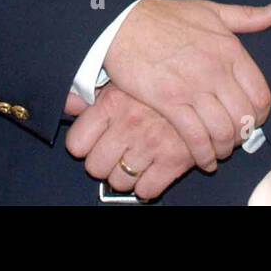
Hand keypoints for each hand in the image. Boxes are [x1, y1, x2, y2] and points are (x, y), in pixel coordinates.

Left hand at [65, 84, 195, 200]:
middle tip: (115, 153)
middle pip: (96, 167)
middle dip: (104, 162)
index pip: (77, 144)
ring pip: (119, 182)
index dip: (83, 145)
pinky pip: (147, 190)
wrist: (202, 86)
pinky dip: (148, 185)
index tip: (92, 142)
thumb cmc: (159, 82)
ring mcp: (151, 144)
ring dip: (125, 175)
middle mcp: (129, 125)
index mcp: (112, 103)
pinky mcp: (174, 160)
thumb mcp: (122, 80)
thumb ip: (91, 93)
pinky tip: (151, 169)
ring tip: (134, 159)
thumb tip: (69, 104)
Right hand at [103, 0, 270, 170]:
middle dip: (242, 135)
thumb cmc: (165, 15)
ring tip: (219, 151)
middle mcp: (216, 70)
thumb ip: (247, 16)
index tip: (251, 120)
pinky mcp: (168, 101)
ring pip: (222, 131)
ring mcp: (192, 87)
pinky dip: (203, 154)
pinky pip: (195, 137)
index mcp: (230, 49)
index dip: (260, 115)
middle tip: (233, 139)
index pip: (260, 95)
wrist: (121, 22)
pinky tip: (203, 160)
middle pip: (244, 118)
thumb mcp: (211, 9)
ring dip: (224, 148)